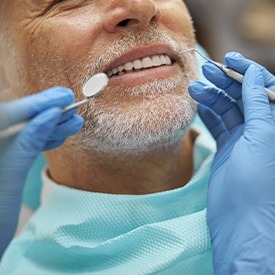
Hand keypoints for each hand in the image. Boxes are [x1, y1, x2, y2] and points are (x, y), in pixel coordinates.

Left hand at [0, 87, 83, 256]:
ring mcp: (3, 155)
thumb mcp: (8, 175)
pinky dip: (45, 141)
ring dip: (51, 127)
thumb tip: (48, 115)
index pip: (8, 114)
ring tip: (74, 122)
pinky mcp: (8, 165)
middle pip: (19, 121)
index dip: (36, 103)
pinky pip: (27, 148)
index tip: (61, 97)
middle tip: (71, 104)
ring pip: (26, 134)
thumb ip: (26, 143)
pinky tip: (60, 136)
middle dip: (47, 113)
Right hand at [188, 53, 274, 273]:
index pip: (265, 88)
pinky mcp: (229, 149)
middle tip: (205, 68)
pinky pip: (218, 125)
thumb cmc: (258, 184)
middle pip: (244, 96)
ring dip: (212, 97)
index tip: (229, 59)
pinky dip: (208, 113)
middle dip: (225, 81)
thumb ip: (259, 104)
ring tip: (193, 87)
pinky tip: (197, 103)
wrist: (241, 222)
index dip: (248, 71)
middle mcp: (264, 129)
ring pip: (228, 109)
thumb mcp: (263, 138)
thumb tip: (254, 73)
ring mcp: (245, 139)